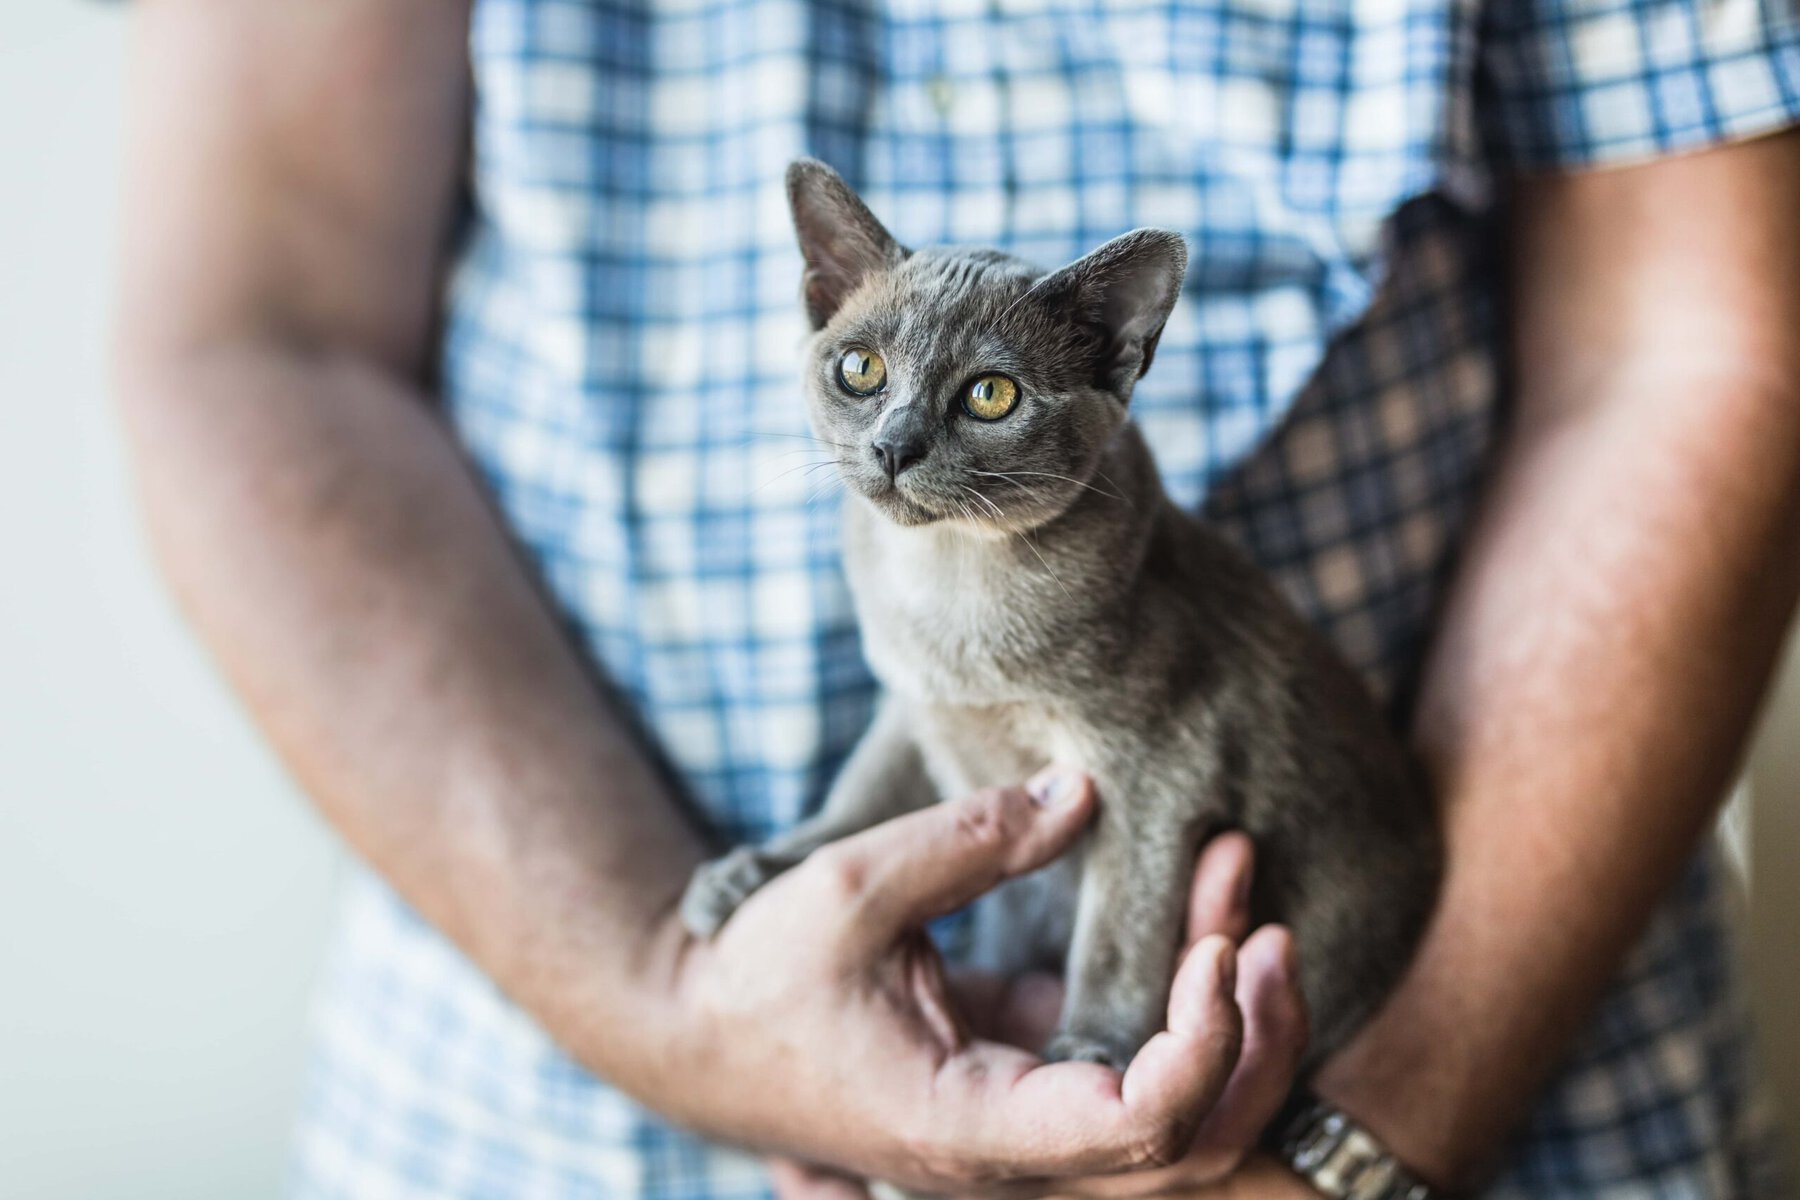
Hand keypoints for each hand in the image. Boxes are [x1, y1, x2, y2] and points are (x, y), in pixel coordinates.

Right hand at [661, 769, 1279, 1195]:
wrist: (697, 1032)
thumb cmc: (756, 975)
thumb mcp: (850, 890)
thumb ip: (969, 842)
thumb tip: (1084, 792)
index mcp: (970, 1126)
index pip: (1137, 1130)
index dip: (1202, 1045)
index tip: (1216, 940)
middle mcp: (1015, 1152)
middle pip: (1192, 1147)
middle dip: (1252, 1039)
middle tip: (1263, 921)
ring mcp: (1028, 1124)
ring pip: (1182, 1122)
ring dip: (1235, 1028)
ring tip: (1255, 915)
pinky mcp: (1030, 1079)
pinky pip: (1141, 1067)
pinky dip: (1184, 1003)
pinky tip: (1204, 916)